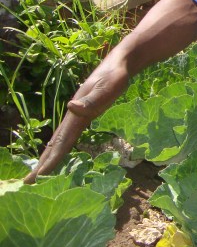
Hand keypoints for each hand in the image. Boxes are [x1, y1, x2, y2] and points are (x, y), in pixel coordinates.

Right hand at [23, 66, 129, 183]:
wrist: (119, 64)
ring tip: (38, 172)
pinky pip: (67, 134)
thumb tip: (71, 107)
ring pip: (59, 139)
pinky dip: (58, 145)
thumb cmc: (115, 76)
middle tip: (28, 182)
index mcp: (77, 113)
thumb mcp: (108, 87)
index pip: (62, 141)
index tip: (40, 176)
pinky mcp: (84, 113)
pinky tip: (54, 150)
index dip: (51, 159)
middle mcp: (73, 115)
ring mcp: (77, 114)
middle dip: (43, 163)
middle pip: (55, 143)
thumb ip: (92, 99)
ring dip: (48, 156)